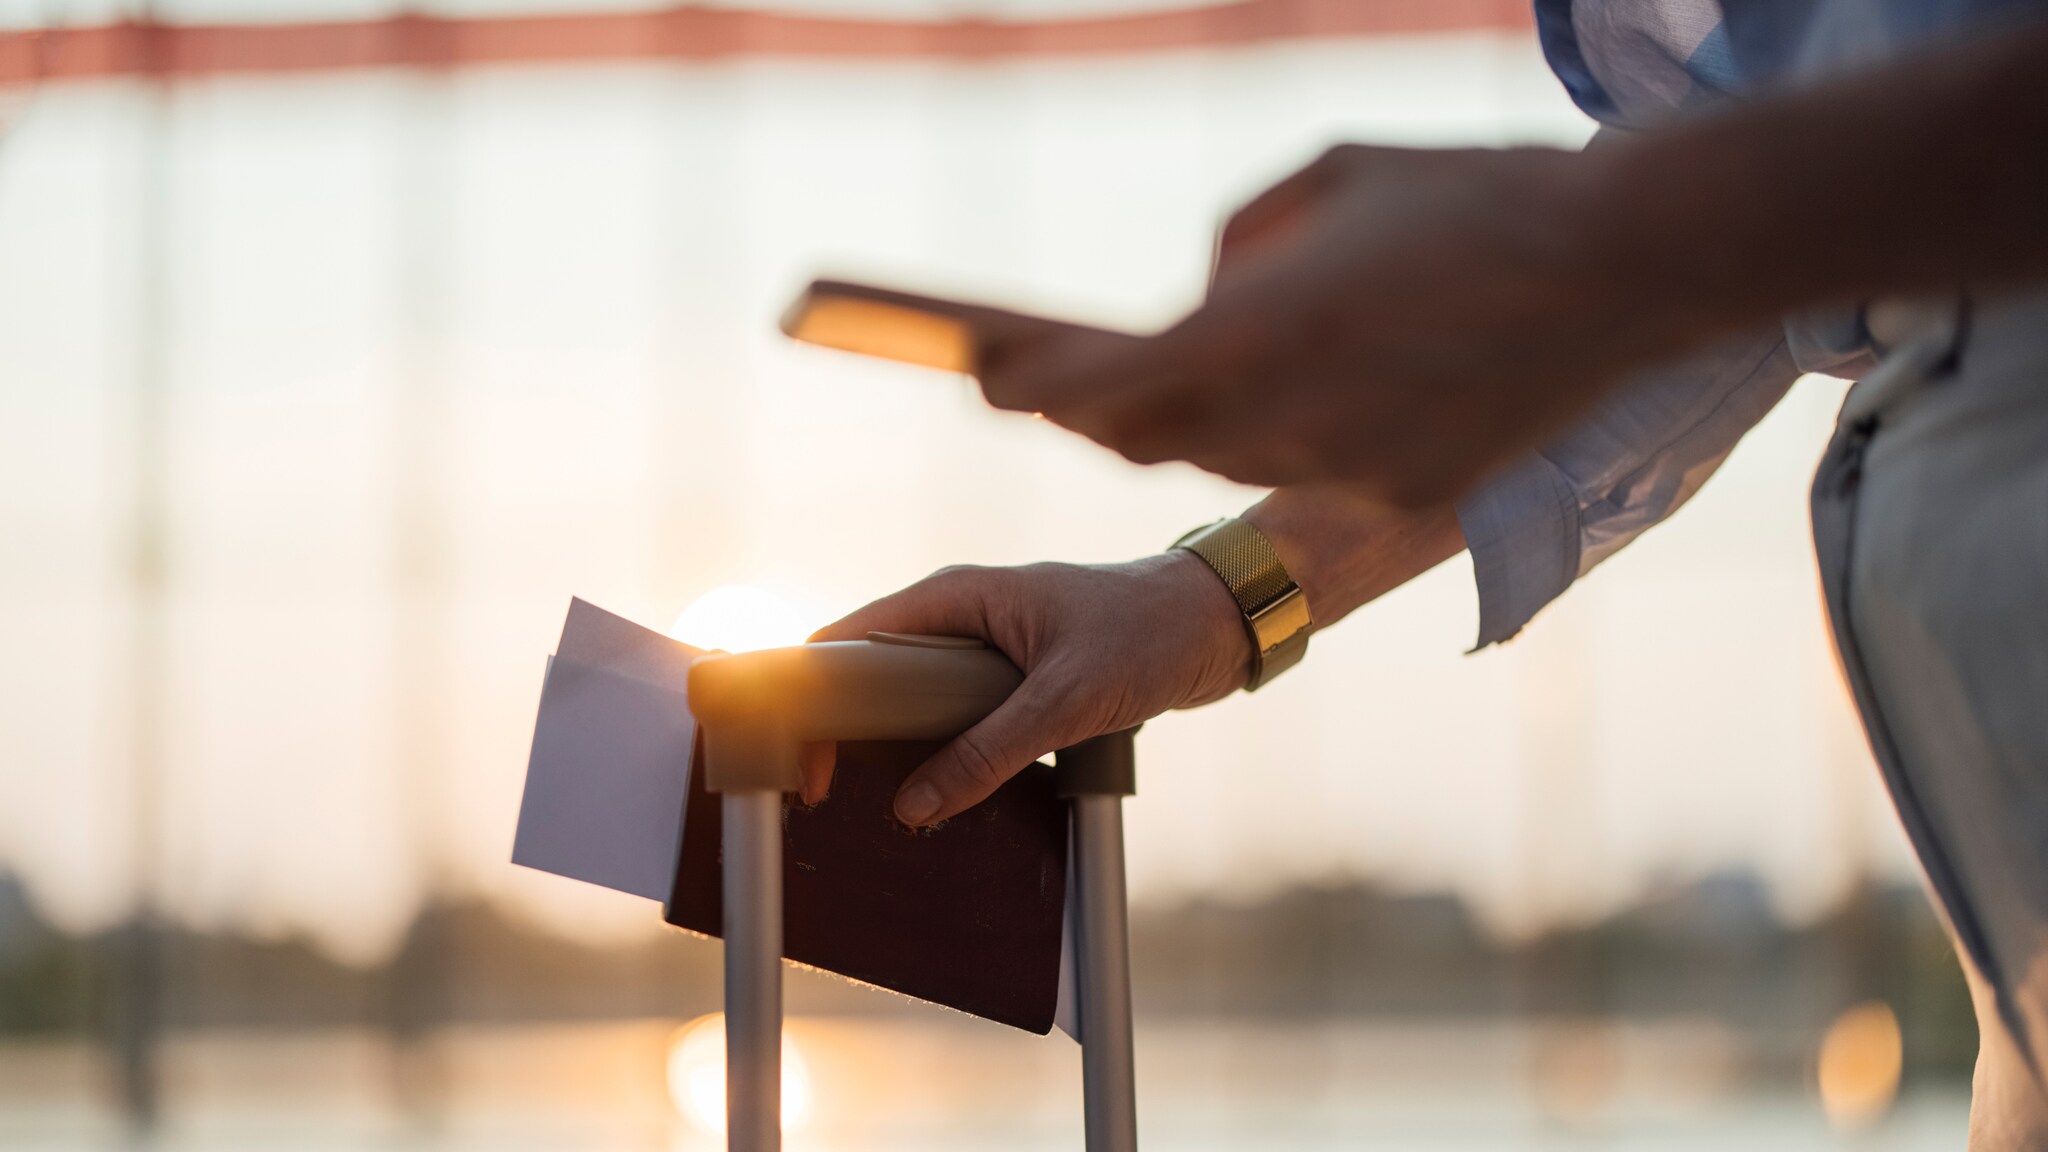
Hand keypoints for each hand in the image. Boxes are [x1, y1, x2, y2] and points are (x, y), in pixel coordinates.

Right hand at [799, 552, 1248, 825]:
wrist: (1219, 619)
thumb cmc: (1149, 632)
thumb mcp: (1065, 700)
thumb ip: (990, 752)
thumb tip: (916, 806)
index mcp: (957, 596)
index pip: (852, 640)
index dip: (815, 696)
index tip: (804, 759)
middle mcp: (962, 616)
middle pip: (876, 674)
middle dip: (848, 731)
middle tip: (829, 795)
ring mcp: (987, 647)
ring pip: (917, 701)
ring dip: (898, 747)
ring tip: (873, 804)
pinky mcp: (1014, 678)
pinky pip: (957, 717)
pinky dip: (943, 751)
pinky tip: (938, 795)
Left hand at [976, 143, 1734, 505]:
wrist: (1631, 265)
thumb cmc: (1474, 193)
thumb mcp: (1334, 174)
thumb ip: (1242, 243)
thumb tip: (1200, 299)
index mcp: (1268, 323)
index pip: (1110, 379)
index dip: (1033, 385)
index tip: (980, 375)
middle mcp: (1298, 414)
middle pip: (1148, 443)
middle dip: (1089, 415)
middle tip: (1035, 389)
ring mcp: (1353, 468)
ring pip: (1225, 462)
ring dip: (1179, 430)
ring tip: (1142, 394)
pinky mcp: (1408, 493)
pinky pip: (1310, 472)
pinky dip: (1280, 440)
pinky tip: (1288, 405)